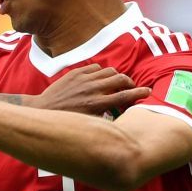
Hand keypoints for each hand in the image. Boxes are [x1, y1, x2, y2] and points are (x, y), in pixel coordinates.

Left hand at [31, 64, 151, 117]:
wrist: (44, 109)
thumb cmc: (66, 120)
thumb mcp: (87, 122)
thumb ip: (105, 116)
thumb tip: (119, 112)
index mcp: (96, 104)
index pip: (124, 96)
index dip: (139, 93)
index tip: (147, 91)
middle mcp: (92, 90)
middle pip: (121, 79)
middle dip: (129, 82)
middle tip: (130, 87)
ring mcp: (84, 79)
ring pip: (110, 71)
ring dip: (116, 77)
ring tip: (114, 83)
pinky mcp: (76, 72)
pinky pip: (96, 68)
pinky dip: (101, 72)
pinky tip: (99, 79)